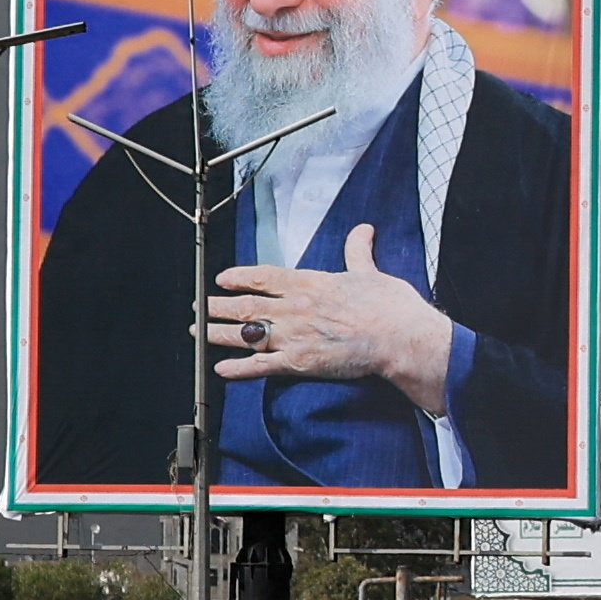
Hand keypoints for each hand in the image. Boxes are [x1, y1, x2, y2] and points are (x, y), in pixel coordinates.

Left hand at [206, 230, 454, 407]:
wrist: (400, 337)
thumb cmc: (389, 306)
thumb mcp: (371, 272)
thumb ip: (358, 252)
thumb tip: (363, 229)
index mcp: (310, 284)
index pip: (263, 277)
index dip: (239, 278)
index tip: (223, 279)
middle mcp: (294, 308)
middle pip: (246, 306)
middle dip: (218, 306)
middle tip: (201, 307)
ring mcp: (293, 336)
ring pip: (245, 334)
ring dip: (218, 334)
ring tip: (200, 333)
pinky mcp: (299, 362)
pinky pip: (261, 366)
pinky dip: (238, 369)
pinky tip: (222, 370)